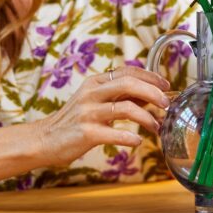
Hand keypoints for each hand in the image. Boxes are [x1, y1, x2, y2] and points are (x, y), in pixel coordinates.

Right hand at [35, 66, 170, 166]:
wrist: (45, 139)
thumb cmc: (74, 121)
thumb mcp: (95, 101)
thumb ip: (120, 96)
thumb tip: (150, 93)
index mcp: (95, 82)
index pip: (127, 71)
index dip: (150, 76)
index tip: (166, 85)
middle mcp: (91, 93)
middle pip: (128, 84)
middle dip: (152, 92)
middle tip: (166, 103)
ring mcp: (88, 112)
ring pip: (124, 108)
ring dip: (146, 118)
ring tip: (156, 127)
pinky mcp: (86, 133)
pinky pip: (114, 133)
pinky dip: (130, 137)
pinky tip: (138, 141)